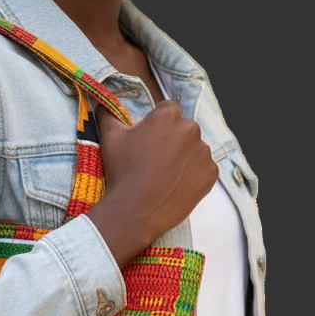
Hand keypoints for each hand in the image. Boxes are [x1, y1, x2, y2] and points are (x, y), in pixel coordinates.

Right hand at [85, 100, 217, 268]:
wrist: (136, 211)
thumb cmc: (122, 171)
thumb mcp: (110, 138)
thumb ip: (108, 114)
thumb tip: (103, 105)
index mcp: (167, 116)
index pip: (168, 110)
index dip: (158, 124)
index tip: (150, 139)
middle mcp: (190, 129)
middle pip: (184, 128)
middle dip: (173, 139)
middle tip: (155, 159)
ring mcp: (203, 152)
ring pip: (195, 148)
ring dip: (184, 156)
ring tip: (165, 175)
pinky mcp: (211, 173)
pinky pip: (204, 168)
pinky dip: (193, 174)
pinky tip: (175, 184)